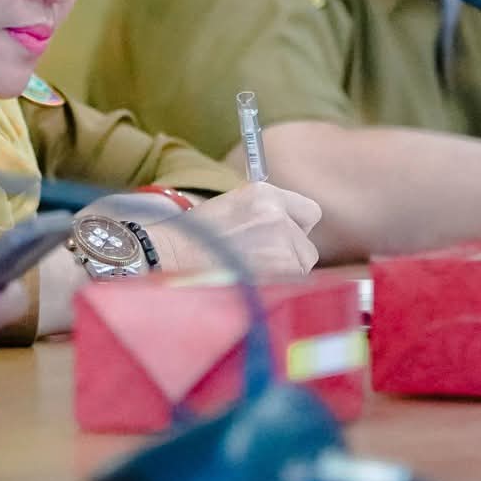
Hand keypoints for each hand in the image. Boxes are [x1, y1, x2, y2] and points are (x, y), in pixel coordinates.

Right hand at [144, 182, 321, 276]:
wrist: (171, 257)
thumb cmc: (196, 239)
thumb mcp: (232, 208)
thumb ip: (266, 214)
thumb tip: (291, 232)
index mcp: (264, 193)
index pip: (310, 213)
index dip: (296, 230)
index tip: (281, 240)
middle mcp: (277, 212)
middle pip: (307, 245)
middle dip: (289, 256)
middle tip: (257, 263)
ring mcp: (282, 239)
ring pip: (302, 265)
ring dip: (283, 273)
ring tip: (249, 273)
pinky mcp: (282, 267)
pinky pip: (294, 282)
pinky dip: (278, 287)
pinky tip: (251, 282)